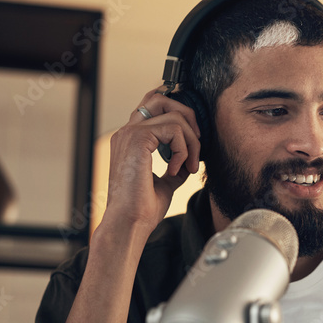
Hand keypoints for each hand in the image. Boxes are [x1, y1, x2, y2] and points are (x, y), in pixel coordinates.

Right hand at [102, 87, 201, 234]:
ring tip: (188, 166)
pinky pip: (173, 129)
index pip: (153, 106)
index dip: (178, 115)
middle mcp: (127, 132)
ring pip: (173, 115)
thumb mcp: (165, 183)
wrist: (129, 223)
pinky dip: (183, 149)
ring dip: (190, 141)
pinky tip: (177, 169)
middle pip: (162, 99)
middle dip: (188, 119)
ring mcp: (130, 133)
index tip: (192, 142)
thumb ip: (175, 166)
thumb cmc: (141, 209)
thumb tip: (189, 160)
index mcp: (130, 140)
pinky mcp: (137, 139)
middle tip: (195, 148)